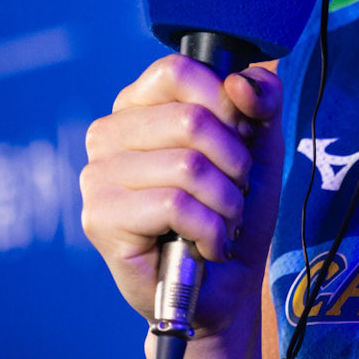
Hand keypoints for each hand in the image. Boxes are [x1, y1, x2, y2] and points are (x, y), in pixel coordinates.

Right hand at [80, 53, 284, 338]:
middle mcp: (107, 135)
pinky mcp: (100, 219)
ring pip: (188, 166)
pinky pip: (175, 207)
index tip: (239, 143)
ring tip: (222, 224)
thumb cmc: (233, 211)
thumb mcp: (260, 145)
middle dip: (234, 165)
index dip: (226, 106)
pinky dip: (211, 231)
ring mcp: (97, 177)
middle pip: (191, 120)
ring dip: (227, 204)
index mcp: (138, 107)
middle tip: (233, 196)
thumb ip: (261, 100)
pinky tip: (206, 247)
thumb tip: (239, 82)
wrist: (225, 288)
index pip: (179, 70)